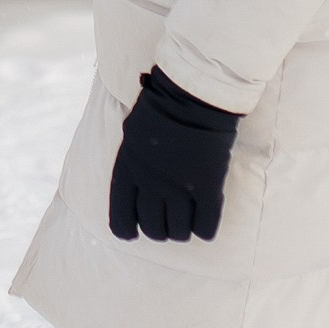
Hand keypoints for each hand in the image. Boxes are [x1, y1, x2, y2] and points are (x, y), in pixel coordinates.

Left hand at [108, 67, 239, 244]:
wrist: (191, 94)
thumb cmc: (160, 107)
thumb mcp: (132, 135)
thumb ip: (132, 163)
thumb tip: (133, 184)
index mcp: (128, 170)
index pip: (120, 218)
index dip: (127, 230)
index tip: (134, 233)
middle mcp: (151, 185)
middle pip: (153, 229)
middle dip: (160, 230)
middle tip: (168, 222)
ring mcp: (180, 188)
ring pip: (179, 232)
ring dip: (182, 231)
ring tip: (187, 221)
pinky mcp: (208, 187)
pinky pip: (205, 226)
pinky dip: (205, 229)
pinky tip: (205, 223)